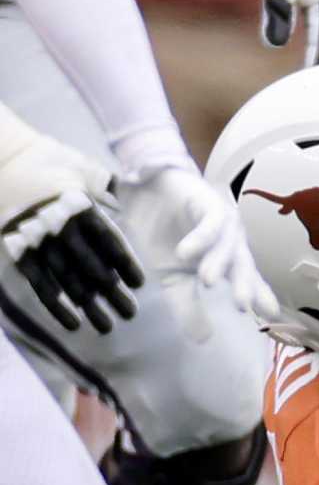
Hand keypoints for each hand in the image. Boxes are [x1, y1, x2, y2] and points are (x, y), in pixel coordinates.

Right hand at [0, 133, 141, 332]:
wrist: (1, 158)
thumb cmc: (46, 158)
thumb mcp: (83, 167)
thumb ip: (107, 186)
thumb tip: (124, 199)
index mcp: (81, 208)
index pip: (110, 243)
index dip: (125, 265)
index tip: (138, 284)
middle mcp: (61, 229)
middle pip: (93, 268)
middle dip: (113, 293)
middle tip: (130, 313)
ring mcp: (39, 243)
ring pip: (70, 282)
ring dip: (90, 306)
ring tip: (108, 326)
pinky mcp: (19, 252)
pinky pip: (40, 285)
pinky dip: (57, 306)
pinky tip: (73, 323)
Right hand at [121, 163, 277, 321]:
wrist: (144, 195)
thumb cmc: (165, 236)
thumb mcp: (173, 278)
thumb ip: (188, 306)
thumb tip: (203, 340)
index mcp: (227, 259)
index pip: (248, 280)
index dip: (260, 296)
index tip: (272, 316)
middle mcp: (231, 241)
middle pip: (242, 265)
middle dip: (244, 285)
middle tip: (242, 305)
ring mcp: (222, 221)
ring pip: (226, 244)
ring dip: (217, 262)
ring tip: (207, 281)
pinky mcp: (208, 203)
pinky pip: (209, 222)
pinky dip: (200, 237)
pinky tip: (186, 253)